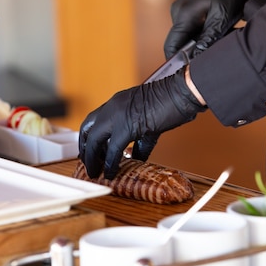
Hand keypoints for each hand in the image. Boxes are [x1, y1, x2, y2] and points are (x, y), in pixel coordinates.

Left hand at [78, 67, 205, 178]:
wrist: (181, 92)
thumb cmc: (171, 102)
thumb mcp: (147, 118)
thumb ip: (138, 139)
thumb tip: (135, 158)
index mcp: (117, 102)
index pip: (93, 121)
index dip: (87, 138)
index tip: (89, 151)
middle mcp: (113, 107)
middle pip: (87, 130)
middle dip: (85, 149)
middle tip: (88, 164)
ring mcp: (117, 116)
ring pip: (95, 140)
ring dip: (93, 158)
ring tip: (95, 171)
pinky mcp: (127, 127)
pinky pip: (113, 150)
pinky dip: (110, 164)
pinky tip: (111, 172)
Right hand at [164, 0, 251, 58]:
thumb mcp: (223, 15)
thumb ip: (209, 38)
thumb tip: (197, 58)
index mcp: (182, 16)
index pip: (171, 47)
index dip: (177, 62)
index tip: (188, 73)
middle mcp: (177, 13)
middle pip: (180, 43)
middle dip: (193, 53)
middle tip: (209, 61)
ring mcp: (182, 10)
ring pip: (188, 36)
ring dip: (200, 43)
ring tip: (218, 44)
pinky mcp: (189, 8)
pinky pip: (192, 27)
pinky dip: (203, 34)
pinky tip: (217, 33)